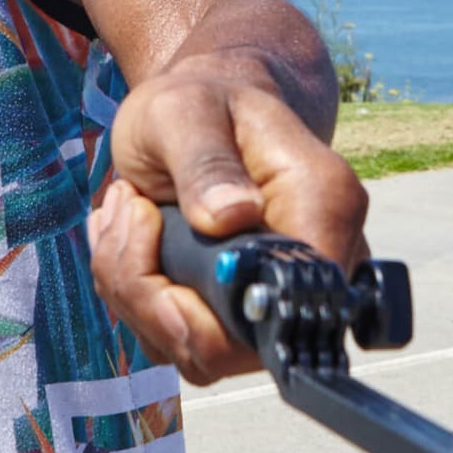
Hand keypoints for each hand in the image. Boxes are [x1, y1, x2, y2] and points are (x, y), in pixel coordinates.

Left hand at [88, 58, 368, 383]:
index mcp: (323, 205)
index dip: (211, 306)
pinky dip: (132, 293)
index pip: (289, 304)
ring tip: (130, 207)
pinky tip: (131, 233)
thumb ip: (205, 162)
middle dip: (151, 294)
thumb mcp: (186, 112)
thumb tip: (231, 217)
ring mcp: (272, 296)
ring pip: (192, 351)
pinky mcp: (234, 315)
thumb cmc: (202, 101)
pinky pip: (171, 340)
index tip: (155, 237)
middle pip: (228, 347)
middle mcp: (312, 263)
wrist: (205, 109)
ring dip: (133, 288)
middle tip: (130, 210)